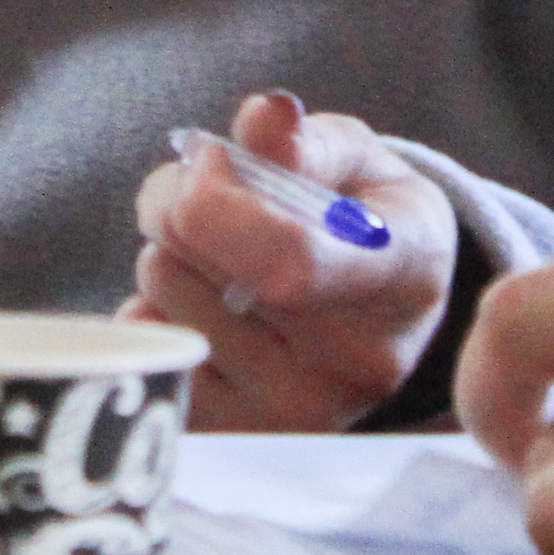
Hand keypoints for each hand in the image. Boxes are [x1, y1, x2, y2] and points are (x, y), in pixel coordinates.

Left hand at [117, 90, 456, 432]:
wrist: (390, 321)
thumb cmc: (367, 222)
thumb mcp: (360, 165)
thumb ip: (310, 143)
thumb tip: (265, 116)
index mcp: (403, 273)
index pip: (287, 261)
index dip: (216, 202)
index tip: (210, 160)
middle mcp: (360, 361)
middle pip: (200, 268)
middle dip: (177, 205)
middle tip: (206, 192)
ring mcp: (301, 412)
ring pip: (162, 302)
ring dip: (169, 259)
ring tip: (218, 256)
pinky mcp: (245, 438)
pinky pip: (150, 352)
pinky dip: (158, 314)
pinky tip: (207, 309)